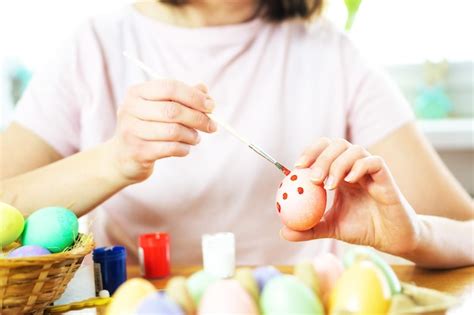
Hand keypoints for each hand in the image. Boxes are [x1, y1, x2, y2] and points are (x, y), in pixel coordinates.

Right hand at [108, 80, 216, 182]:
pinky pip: (170, 148)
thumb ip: (182, 97)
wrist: (122, 158)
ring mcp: (131, 131)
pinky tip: (185, 148)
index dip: (194, 96)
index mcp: (137, 92)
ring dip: (192, 136)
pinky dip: (184, 149)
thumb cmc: (148, 127)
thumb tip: (204, 89)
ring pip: (173, 131)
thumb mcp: (161, 108)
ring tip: (196, 138)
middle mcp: (130, 108)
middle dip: (198, 118)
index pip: (170, 87)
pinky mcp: (137, 152)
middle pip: (173, 110)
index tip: (212, 106)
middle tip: (212, 126)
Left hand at [281, 138, 421, 255]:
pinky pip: (374, 162)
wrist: (391, 239)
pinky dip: (359, 167)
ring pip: (354, 150)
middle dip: (321, 157)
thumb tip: (283, 232)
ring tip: (329, 186)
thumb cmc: (362, 228)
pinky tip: (350, 181)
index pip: (323, 150)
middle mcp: (354, 166)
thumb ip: (308, 228)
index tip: (296, 168)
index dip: (309, 153)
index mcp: (339, 172)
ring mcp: (370, 169)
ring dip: (338, 164)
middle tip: (312, 178)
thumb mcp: (330, 228)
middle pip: (336, 145)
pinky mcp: (386, 177)